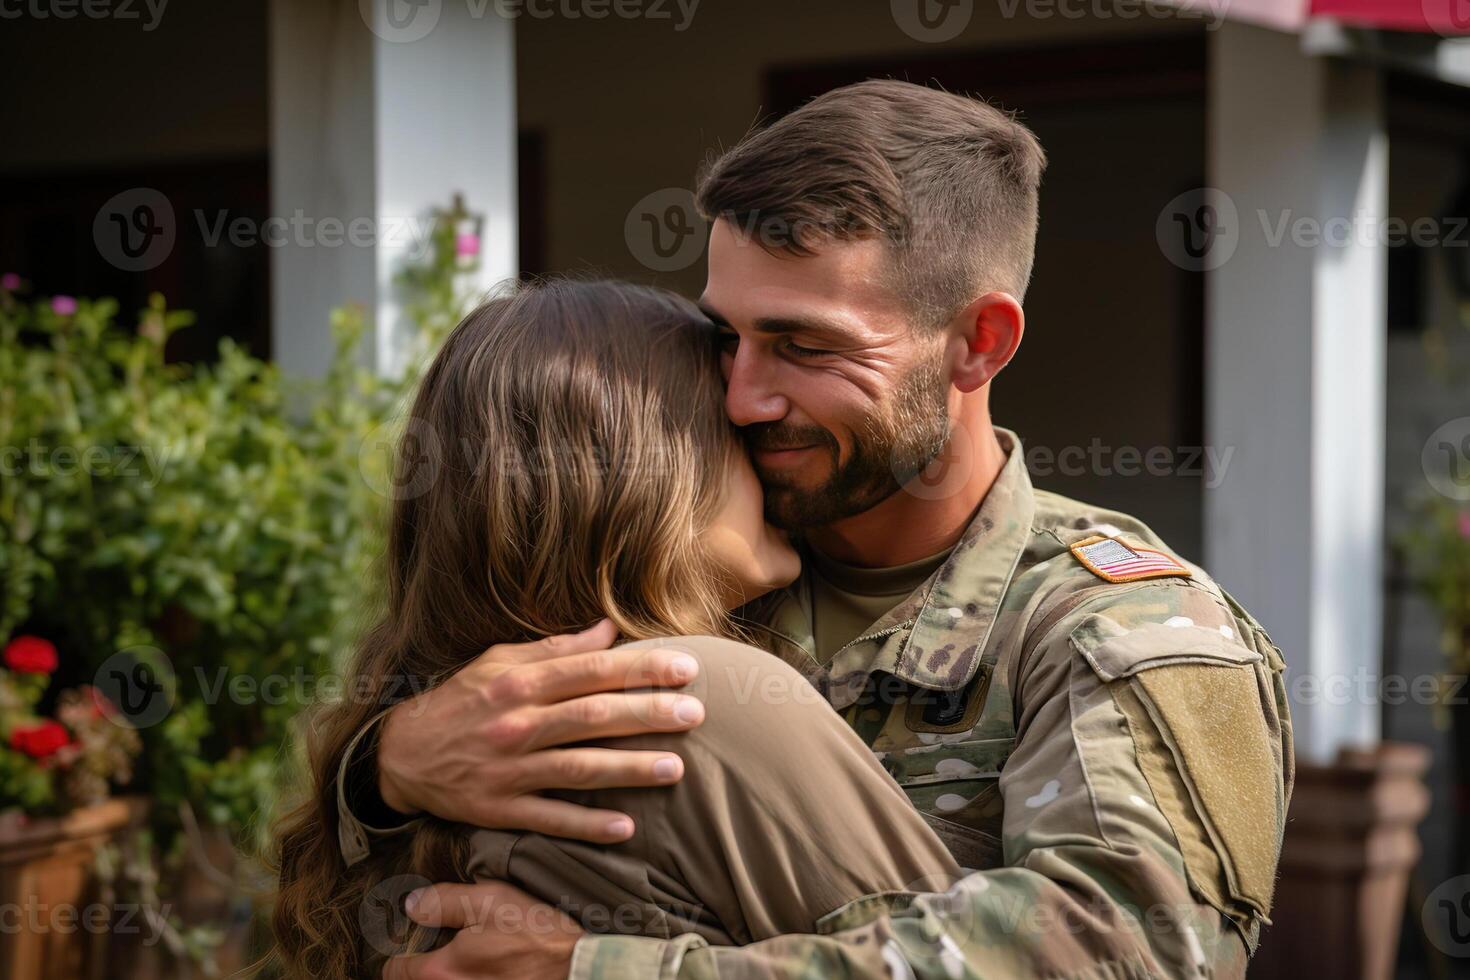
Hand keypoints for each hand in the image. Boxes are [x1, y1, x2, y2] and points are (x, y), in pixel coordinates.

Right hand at [378, 619, 704, 841]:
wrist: (402, 754)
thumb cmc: (461, 701)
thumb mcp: (499, 663)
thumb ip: (556, 648)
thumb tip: (609, 630)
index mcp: (519, 682)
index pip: (591, 671)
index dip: (641, 669)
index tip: (685, 668)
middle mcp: (516, 723)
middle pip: (593, 717)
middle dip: (648, 715)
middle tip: (695, 714)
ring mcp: (508, 770)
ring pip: (579, 769)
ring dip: (630, 769)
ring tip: (676, 768)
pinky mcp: (499, 810)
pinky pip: (550, 819)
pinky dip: (587, 825)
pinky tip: (625, 827)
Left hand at [382, 881, 581, 979]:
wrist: (578, 967)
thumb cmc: (537, 933)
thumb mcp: (491, 899)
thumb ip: (444, 901)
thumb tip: (411, 905)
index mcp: (440, 971)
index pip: (394, 970)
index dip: (401, 951)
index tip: (416, 939)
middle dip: (424, 966)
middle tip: (444, 946)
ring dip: (448, 974)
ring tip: (470, 957)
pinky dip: (469, 979)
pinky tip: (491, 970)